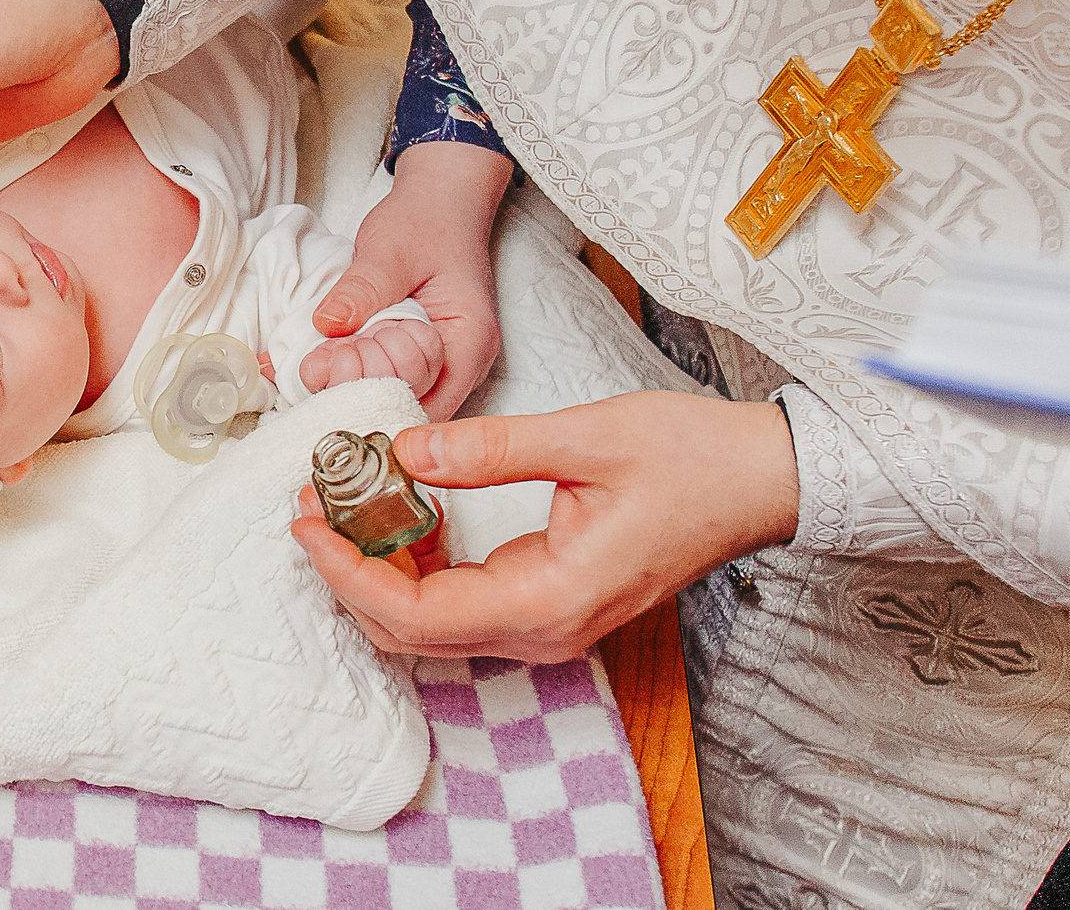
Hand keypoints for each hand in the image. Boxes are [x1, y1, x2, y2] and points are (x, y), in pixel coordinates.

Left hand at [290, 391, 799, 662]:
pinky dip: (421, 569)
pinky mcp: (553, 604)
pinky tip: (404, 514)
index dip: (350, 574)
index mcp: (549, 599)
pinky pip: (466, 607)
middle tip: (309, 506)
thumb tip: (403, 452)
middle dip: (349, 574)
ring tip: (342, 503)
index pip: (417, 616)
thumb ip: (488, 450)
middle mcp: (545, 630)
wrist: (761, 481)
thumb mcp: (585, 436)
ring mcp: (550, 625)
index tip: (309, 520)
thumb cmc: (690, 458)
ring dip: (380, 572)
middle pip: (413, 634)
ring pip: (435, 626)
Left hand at [308, 142, 512, 419]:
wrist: (441, 201)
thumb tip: (328, 325)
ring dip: (352, 388)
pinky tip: (318, 362)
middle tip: (314, 363)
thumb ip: (362, 288)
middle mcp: (461, 364)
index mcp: (468, 340)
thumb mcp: (390, 248)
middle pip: (409, 407)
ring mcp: (441, 364)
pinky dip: (354, 376)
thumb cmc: (426, 221)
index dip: (376, 390)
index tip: (332, 364)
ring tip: (313, 362)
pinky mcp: (417, 358)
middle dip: (358, 393)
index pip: (428, 400)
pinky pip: (387, 381)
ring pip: (395, 400)